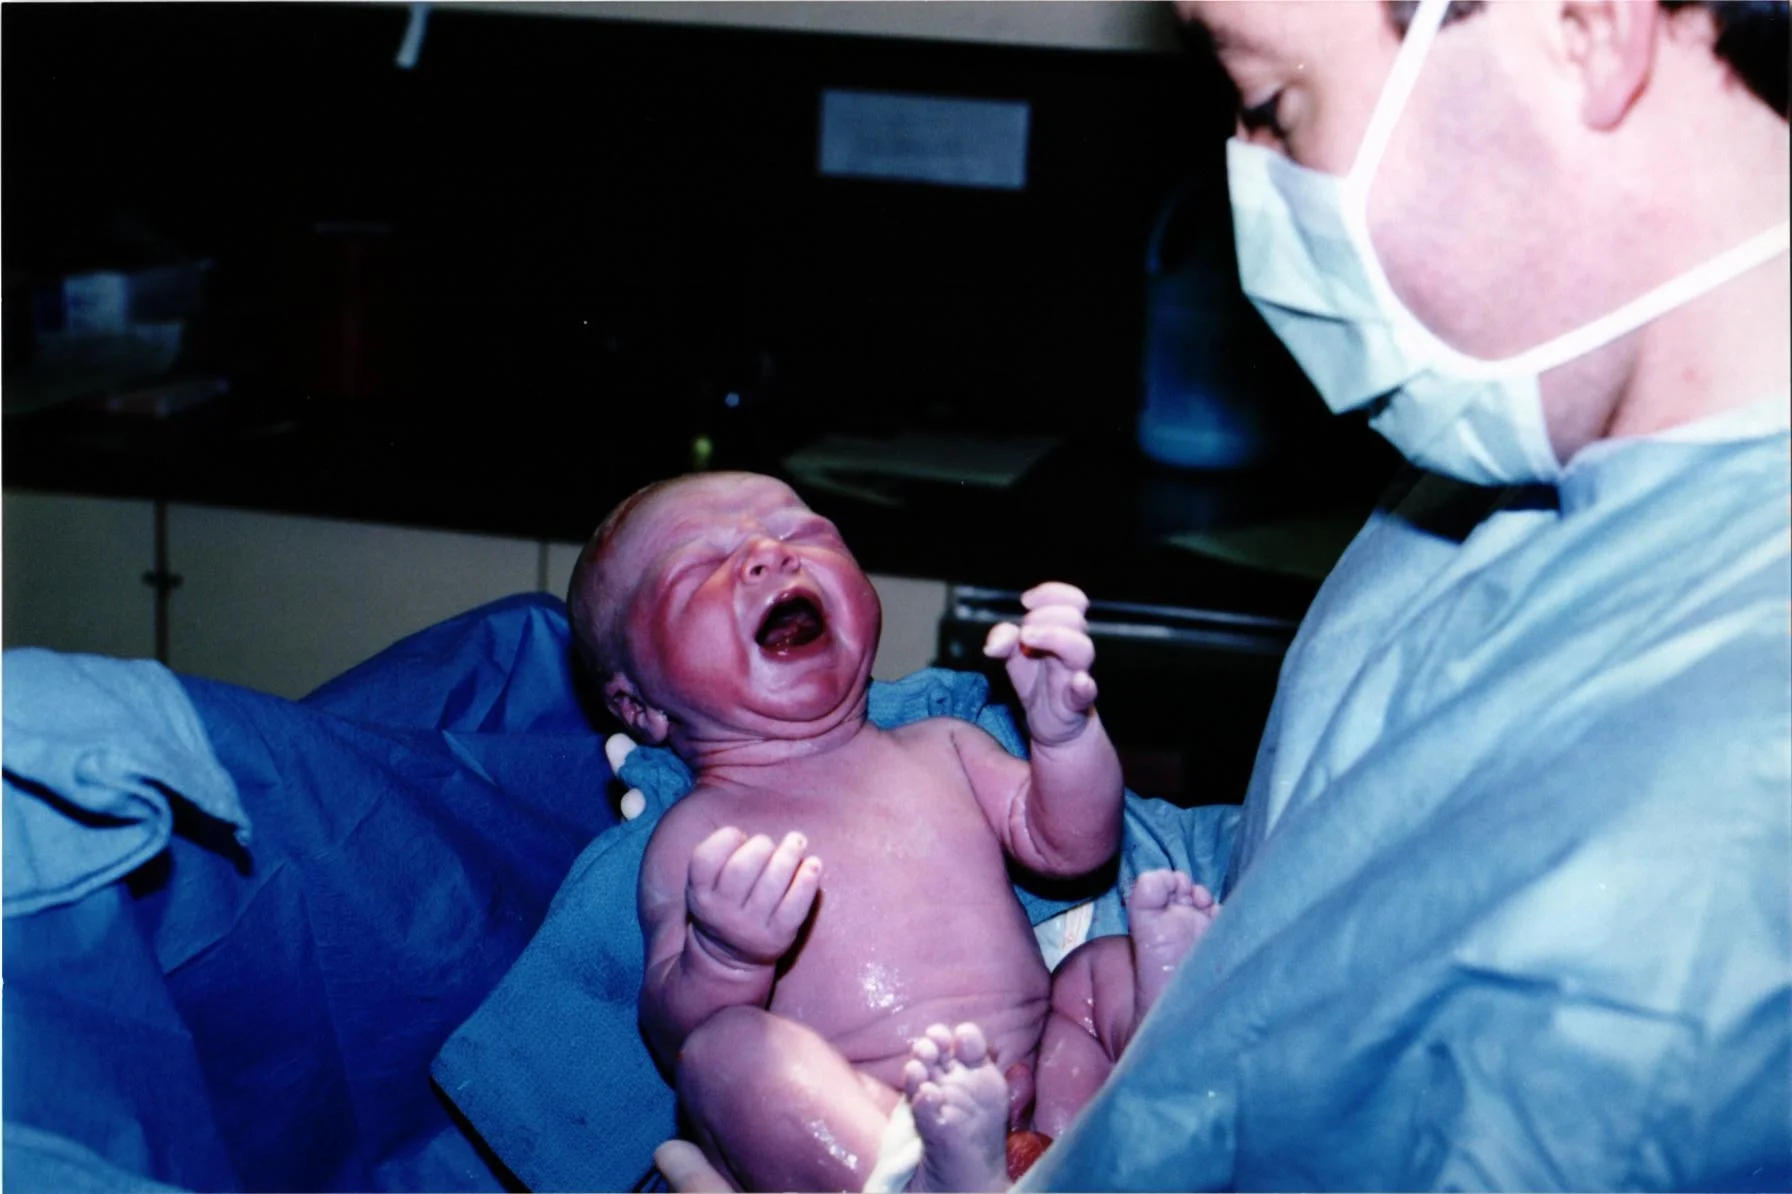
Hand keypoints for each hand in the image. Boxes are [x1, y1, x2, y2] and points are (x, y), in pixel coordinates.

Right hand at [686, 827, 820, 968]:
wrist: (729, 957)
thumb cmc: (723, 904)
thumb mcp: (706, 885)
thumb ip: (720, 858)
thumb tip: (759, 840)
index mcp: (699, 894)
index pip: (705, 858)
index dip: (726, 838)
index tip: (741, 836)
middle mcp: (721, 912)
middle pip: (741, 868)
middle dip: (761, 846)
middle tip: (769, 844)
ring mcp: (750, 926)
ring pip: (771, 883)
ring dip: (789, 855)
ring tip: (797, 842)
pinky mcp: (777, 936)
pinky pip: (794, 906)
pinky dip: (807, 882)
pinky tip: (814, 864)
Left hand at [983, 581, 1097, 747]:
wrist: (1052, 724)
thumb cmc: (1038, 681)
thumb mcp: (1014, 655)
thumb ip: (1003, 639)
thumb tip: (993, 643)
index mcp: (1063, 631)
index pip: (1072, 600)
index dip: (1051, 593)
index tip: (1026, 602)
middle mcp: (1074, 649)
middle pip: (1074, 619)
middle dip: (1044, 617)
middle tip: (1024, 633)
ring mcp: (1077, 675)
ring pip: (1081, 649)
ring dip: (1055, 637)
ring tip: (1028, 639)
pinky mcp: (1076, 704)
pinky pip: (1087, 693)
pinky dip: (1084, 686)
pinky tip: (1078, 681)